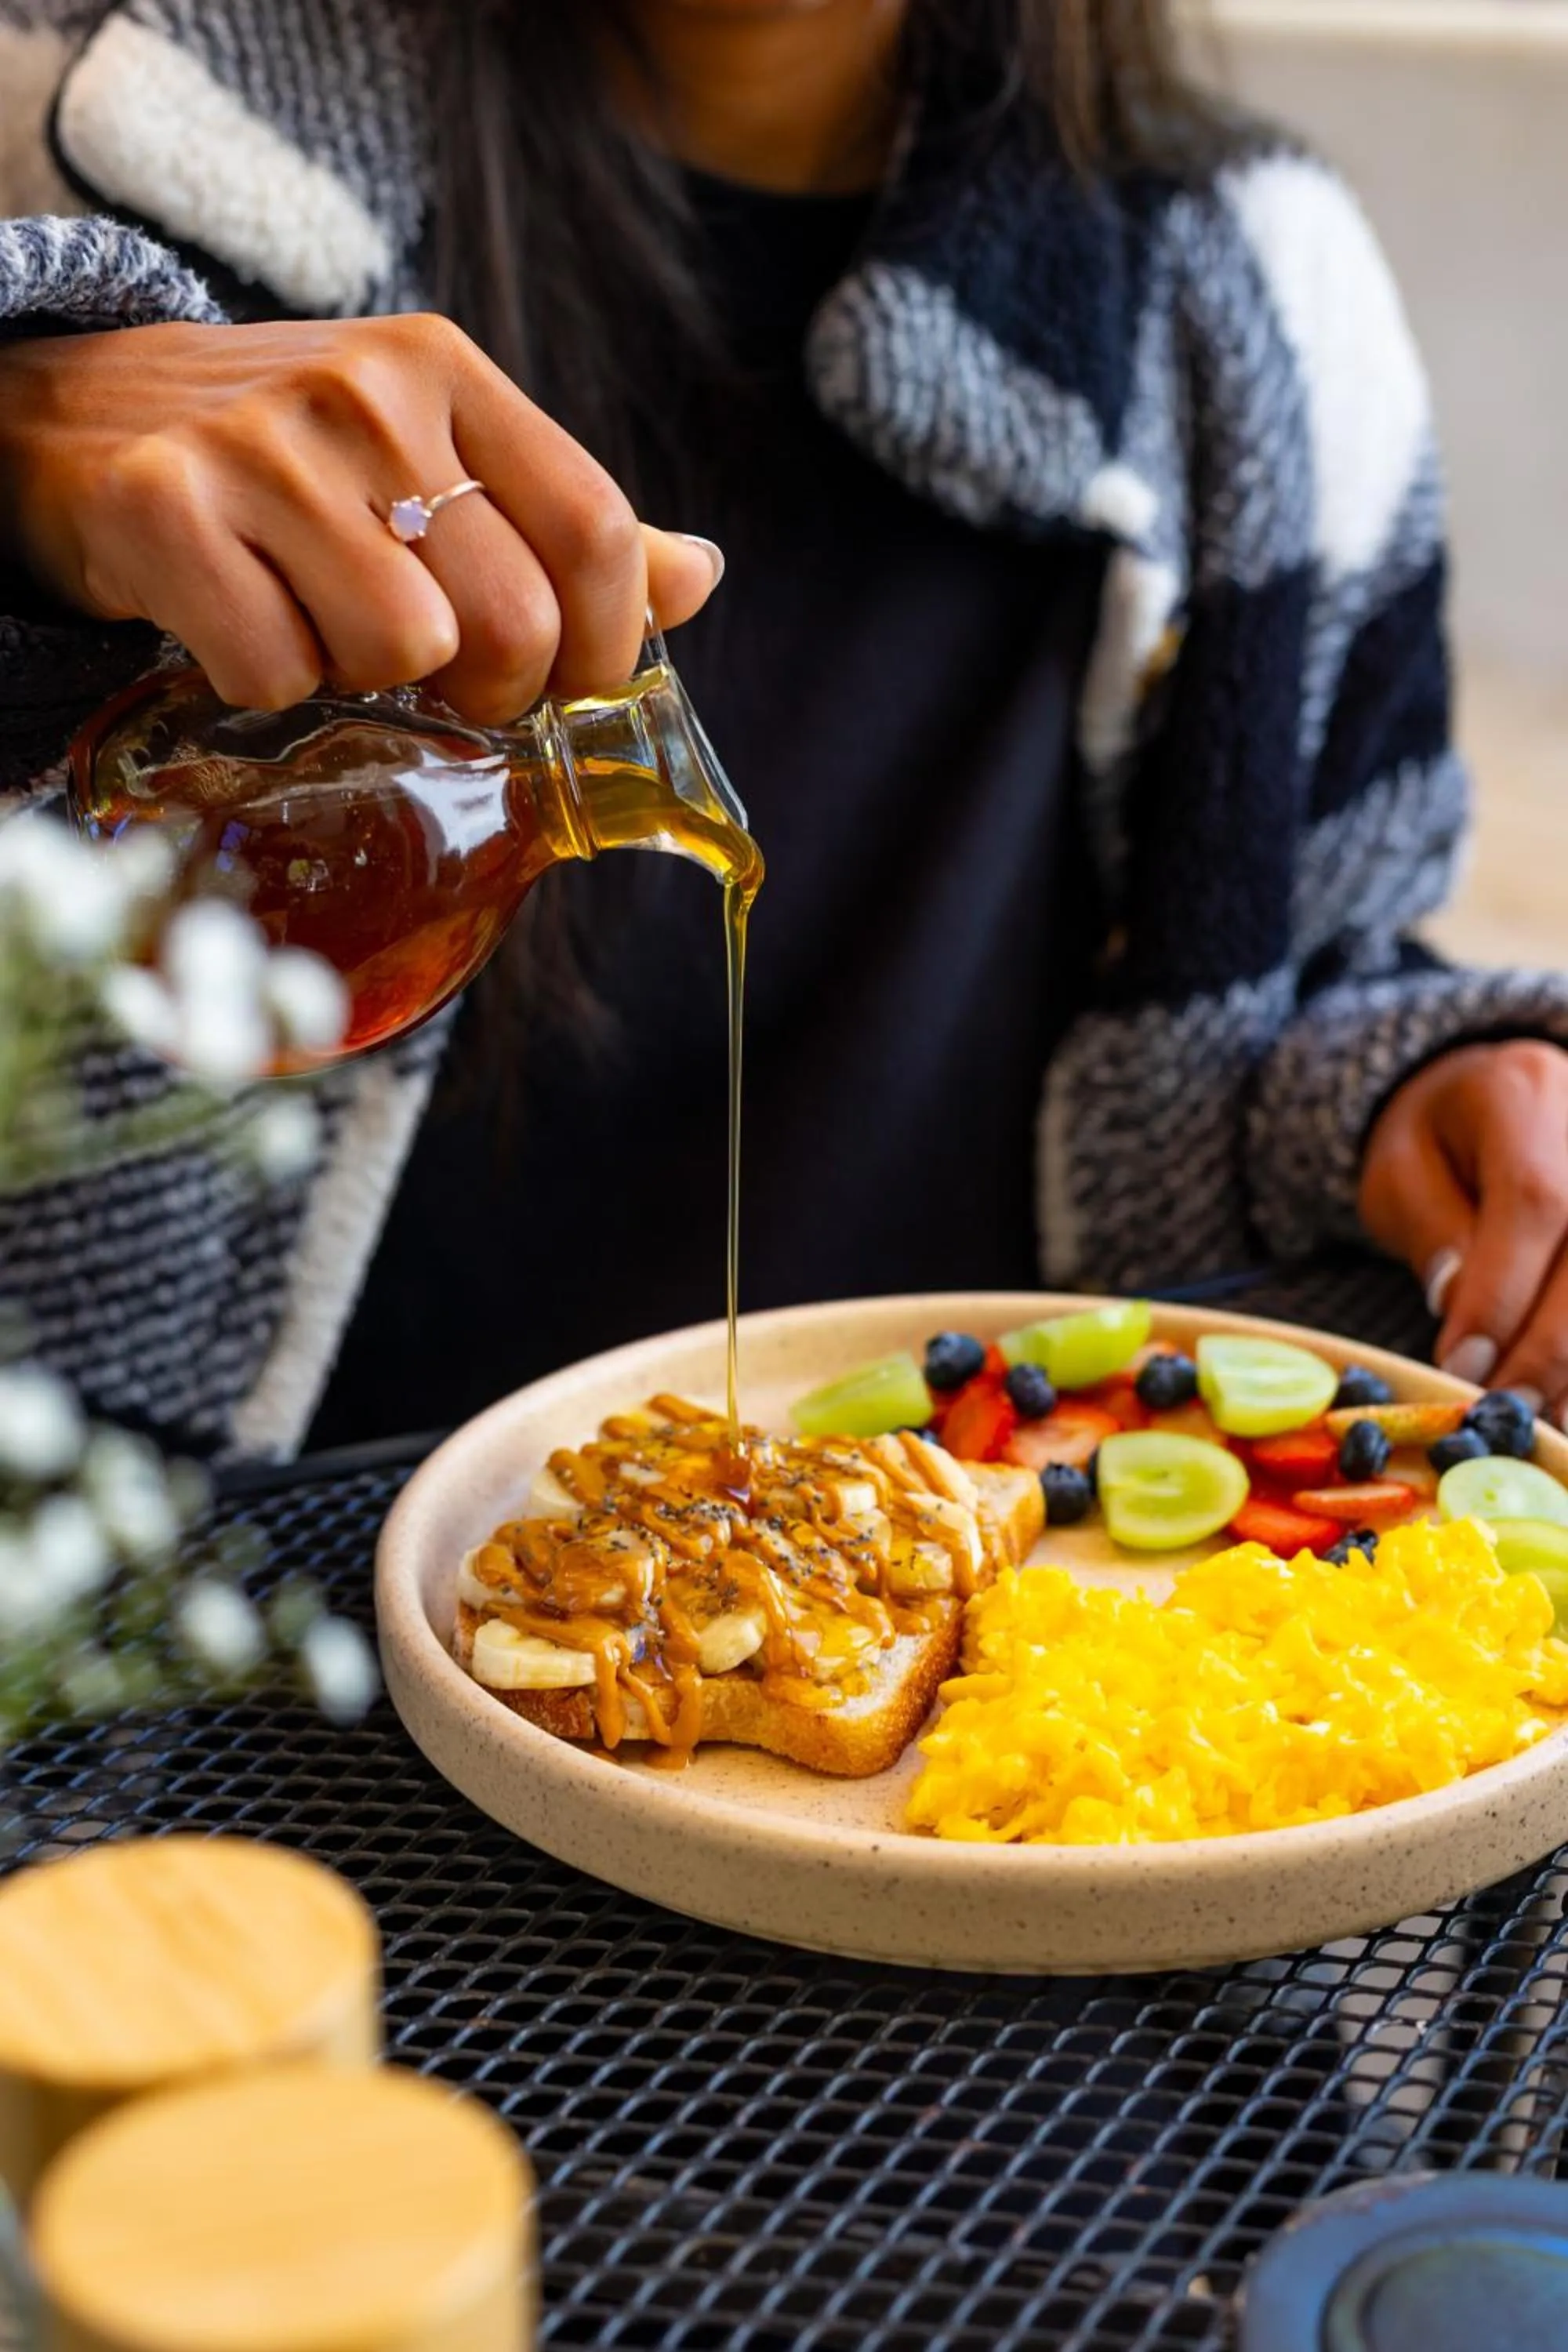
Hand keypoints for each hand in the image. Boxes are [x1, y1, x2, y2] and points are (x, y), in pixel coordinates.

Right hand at [0, 316, 722, 723]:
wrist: (78, 417)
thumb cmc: (286, 461)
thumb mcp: (430, 457)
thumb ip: (560, 526)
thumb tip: (699, 578)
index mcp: (446, 372)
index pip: (596, 529)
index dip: (606, 645)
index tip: (568, 684)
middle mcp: (365, 393)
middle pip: (511, 621)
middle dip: (488, 691)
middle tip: (435, 678)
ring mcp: (262, 445)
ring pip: (399, 653)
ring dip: (365, 682)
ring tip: (320, 628)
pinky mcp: (165, 508)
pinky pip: (275, 673)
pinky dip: (264, 685)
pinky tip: (240, 627)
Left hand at [1359, 1040, 1567, 1425]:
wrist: (1493, 1092)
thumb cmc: (1437, 1137)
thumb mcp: (1402, 1168)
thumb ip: (1431, 1228)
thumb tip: (1459, 1305)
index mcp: (1525, 1099)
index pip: (1533, 1202)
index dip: (1502, 1295)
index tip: (1463, 1365)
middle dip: (1549, 1347)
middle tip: (1501, 1410)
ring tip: (1541, 1419)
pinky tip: (1567, 1398)